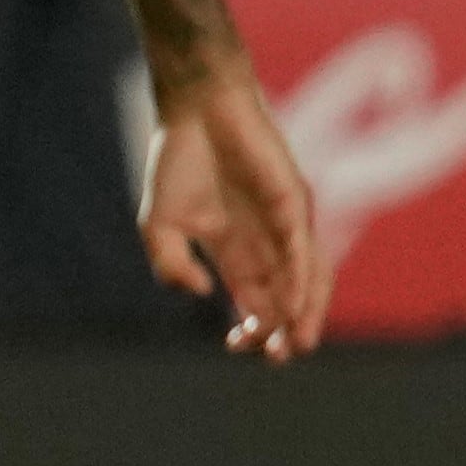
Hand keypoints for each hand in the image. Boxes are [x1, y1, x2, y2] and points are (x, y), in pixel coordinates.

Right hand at [142, 68, 330, 361]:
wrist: (197, 107)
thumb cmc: (178, 157)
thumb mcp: (160, 224)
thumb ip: (171, 264)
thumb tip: (201, 295)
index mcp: (235, 248)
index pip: (253, 298)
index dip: (251, 326)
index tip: (233, 345)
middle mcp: (267, 240)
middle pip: (285, 296)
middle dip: (283, 330)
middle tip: (276, 358)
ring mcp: (285, 222)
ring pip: (305, 278)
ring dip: (304, 313)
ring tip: (296, 345)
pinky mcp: (294, 202)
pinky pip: (303, 249)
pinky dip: (299, 279)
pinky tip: (293, 305)